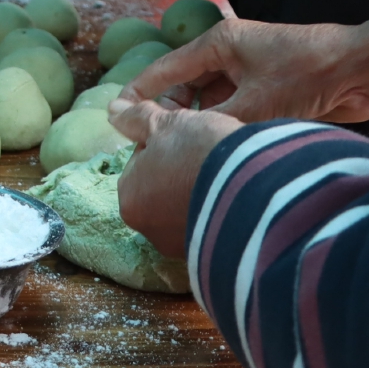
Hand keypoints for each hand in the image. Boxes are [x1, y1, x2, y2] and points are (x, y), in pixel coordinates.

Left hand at [110, 98, 244, 257]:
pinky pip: (214, 227)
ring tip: (227, 174)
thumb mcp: (165, 124)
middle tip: (208, 156)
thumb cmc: (199, 152)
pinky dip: (222, 212)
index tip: (187, 139)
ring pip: (189, 210)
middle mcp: (150, 232)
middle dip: (182, 172)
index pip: (142, 164)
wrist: (257, 190)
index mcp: (129, 200)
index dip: (165, 146)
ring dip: (203, 193)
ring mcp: (184, 249)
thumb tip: (112, 110)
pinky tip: (238, 196)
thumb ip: (135, 118)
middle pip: (163, 190)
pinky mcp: (215, 258)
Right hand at [115, 14, 368, 124]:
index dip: (138, 93)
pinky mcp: (271, 89)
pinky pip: (235, 110)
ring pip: (211, 101)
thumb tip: (172, 140)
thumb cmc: (305, 76)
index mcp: (218, 44)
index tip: (115, 117)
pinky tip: (219, 149)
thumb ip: (210, 123)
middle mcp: (229, 54)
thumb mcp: (253, 105)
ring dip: (201, 124)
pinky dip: (224, 127)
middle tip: (154, 146)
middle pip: (185, 86)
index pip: (165, 69)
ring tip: (185, 152)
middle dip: (170, 114)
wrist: (366, 69)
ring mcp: (251, 71)